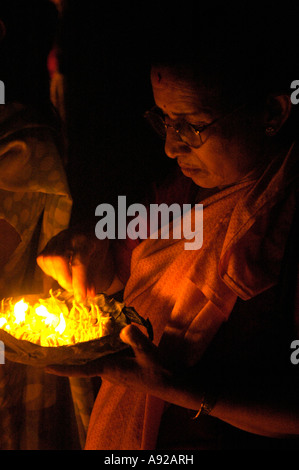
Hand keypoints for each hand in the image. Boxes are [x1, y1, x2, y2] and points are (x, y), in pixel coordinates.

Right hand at [37, 229, 113, 301]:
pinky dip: (50, 270)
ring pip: (48, 259)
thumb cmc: (97, 245)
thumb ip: (93, 276)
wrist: (91, 226)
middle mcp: (68, 237)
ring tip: (69, 280)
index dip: (79, 283)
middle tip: (74, 289)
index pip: (79, 263)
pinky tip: (61, 272)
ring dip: (58, 276)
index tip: (81, 298)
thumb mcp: (100, 258)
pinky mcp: (49, 243)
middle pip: (58, 259)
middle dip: (65, 279)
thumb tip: (89, 295)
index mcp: (85, 240)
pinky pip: (43, 259)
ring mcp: (57, 238)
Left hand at [46, 324, 173, 397]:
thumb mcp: (148, 353)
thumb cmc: (158, 372)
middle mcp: (108, 371)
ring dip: (88, 345)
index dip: (63, 368)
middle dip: (73, 350)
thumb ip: (136, 339)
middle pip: (85, 360)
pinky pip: (106, 354)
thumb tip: (125, 327)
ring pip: (96, 356)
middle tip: (59, 337)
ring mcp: (114, 370)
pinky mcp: (121, 366)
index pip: (81, 370)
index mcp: (109, 370)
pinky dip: (102, 344)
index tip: (45, 367)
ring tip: (78, 329)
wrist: (171, 383)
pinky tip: (106, 331)